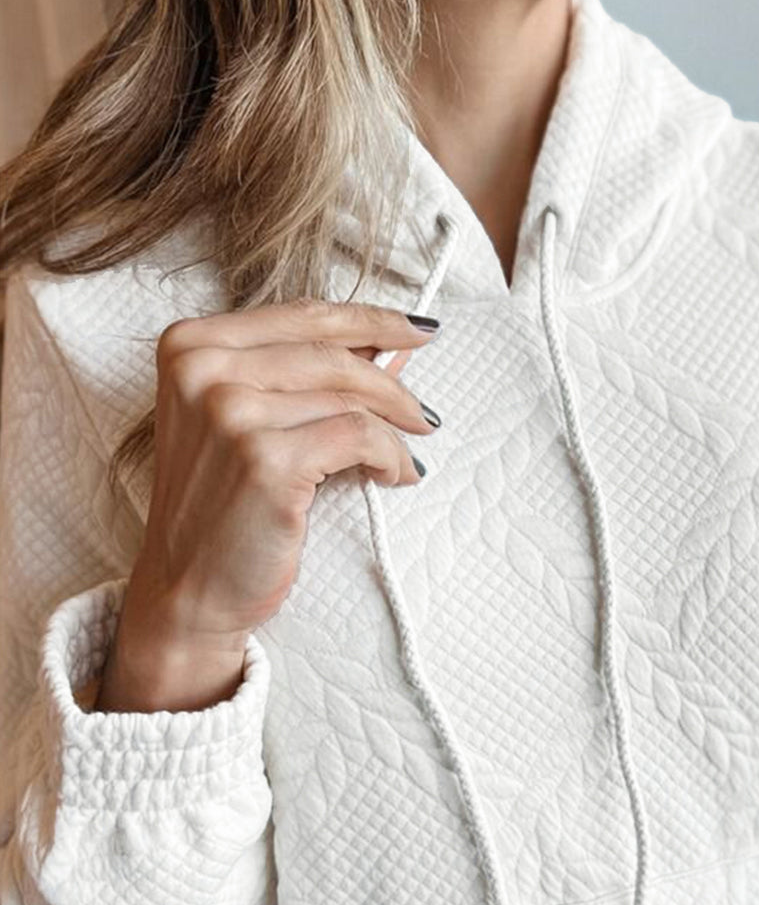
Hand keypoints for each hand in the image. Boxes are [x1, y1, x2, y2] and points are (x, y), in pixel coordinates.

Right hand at [129, 299, 441, 644]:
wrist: (188, 589)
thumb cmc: (221, 505)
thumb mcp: (245, 420)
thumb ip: (303, 375)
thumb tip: (391, 345)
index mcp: (189, 345)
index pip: (302, 315)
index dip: (371, 321)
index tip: (419, 329)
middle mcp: (203, 370)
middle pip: (332, 354)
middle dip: (392, 383)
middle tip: (424, 412)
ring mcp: (230, 413)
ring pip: (350, 397)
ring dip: (396, 428)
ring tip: (408, 451)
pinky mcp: (265, 459)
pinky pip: (359, 437)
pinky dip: (390, 456)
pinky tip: (396, 474)